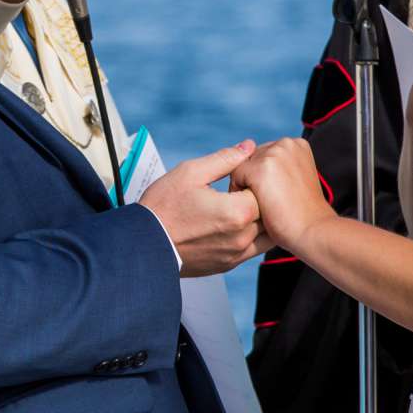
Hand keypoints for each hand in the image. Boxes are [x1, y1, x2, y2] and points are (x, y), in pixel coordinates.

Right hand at [139, 141, 267, 276]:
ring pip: (266, 234)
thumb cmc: (163, 208)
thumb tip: (248, 147)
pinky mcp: (228, 265)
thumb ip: (225, 159)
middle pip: (269, 213)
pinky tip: (232, 226)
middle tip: (239, 192)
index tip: (239, 179)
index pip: (265, 189)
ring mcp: (236, 254)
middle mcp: (241, 236)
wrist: (143, 244)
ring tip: (238, 209)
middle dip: (259, 200)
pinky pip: (252, 250)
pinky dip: (249, 236)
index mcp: (237, 211)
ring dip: (259, 221)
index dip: (254, 180)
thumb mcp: (191, 172)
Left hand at [230, 138, 335, 250]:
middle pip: (251, 158)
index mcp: (297, 144)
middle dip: (253, 180)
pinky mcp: (260, 168)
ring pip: (241, 166)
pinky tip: (257, 207)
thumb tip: (254, 166)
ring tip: (264, 205)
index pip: (264, 154)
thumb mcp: (297, 181)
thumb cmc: (304, 214)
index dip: (263, 178)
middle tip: (270, 203)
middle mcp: (286, 143)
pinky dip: (240, 193)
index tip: (276, 196)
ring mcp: (273, 154)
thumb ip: (280, 168)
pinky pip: (236, 177)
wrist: (314, 231)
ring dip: (246, 187)